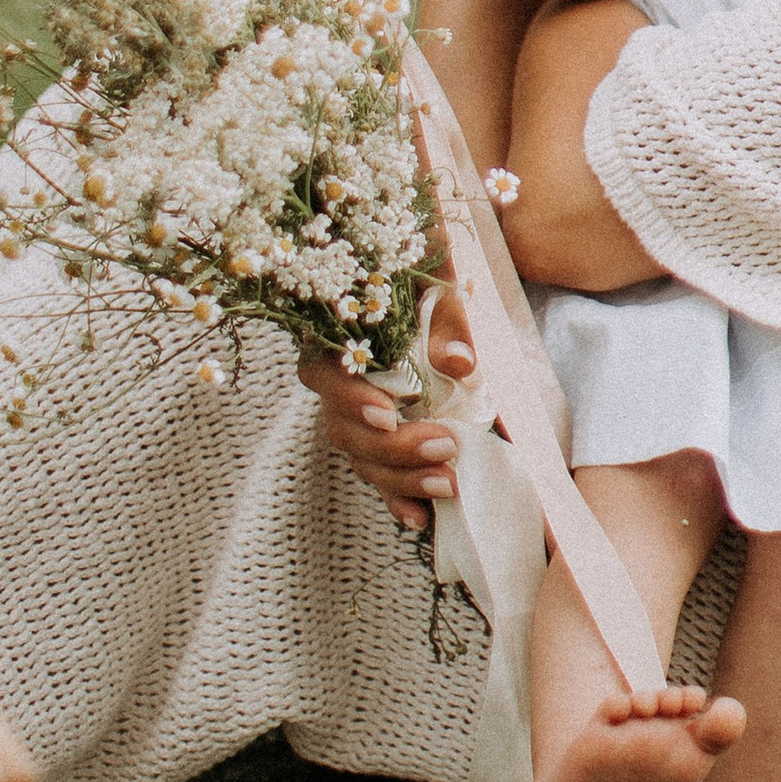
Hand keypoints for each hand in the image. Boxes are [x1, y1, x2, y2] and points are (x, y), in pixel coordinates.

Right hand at [298, 281, 473, 531]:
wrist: (425, 269)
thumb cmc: (423, 263)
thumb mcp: (436, 276)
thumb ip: (446, 318)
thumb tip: (459, 364)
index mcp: (335, 336)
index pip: (322, 374)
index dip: (350, 398)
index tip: (388, 413)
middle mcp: (337, 381)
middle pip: (344, 429)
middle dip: (393, 447)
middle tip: (445, 445)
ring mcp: (356, 416)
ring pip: (362, 458)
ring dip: (402, 477)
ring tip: (447, 483)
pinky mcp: (380, 440)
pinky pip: (379, 477)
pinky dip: (399, 498)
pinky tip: (422, 517)